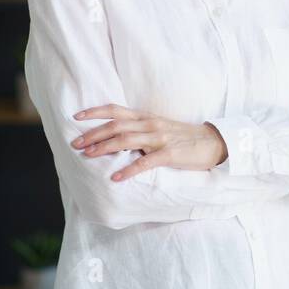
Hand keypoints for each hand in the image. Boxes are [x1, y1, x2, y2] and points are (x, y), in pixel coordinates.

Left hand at [71, 104, 225, 180]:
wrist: (213, 143)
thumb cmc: (183, 137)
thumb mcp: (159, 128)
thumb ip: (139, 130)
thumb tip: (115, 138)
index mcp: (146, 117)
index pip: (115, 110)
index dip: (95, 112)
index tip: (76, 116)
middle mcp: (150, 124)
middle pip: (116, 125)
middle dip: (93, 133)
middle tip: (75, 143)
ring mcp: (160, 138)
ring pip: (126, 140)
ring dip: (104, 148)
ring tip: (88, 156)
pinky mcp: (170, 154)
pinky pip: (146, 162)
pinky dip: (129, 169)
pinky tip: (116, 177)